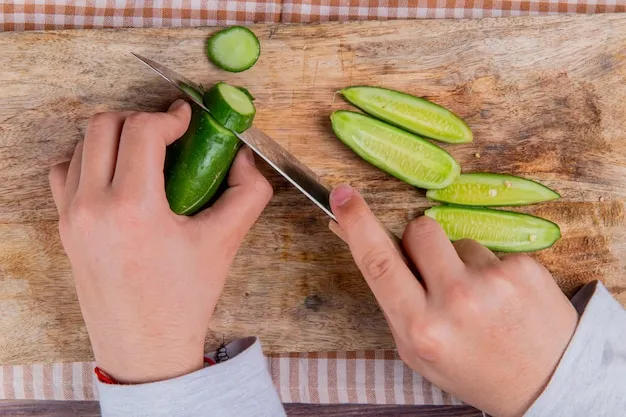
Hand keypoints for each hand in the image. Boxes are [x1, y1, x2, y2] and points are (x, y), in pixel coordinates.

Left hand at [49, 100, 272, 383]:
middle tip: (168, 136)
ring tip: (145, 154)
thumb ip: (248, 192)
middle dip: (140, 119)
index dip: (169, 116)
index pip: (141, 130)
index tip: (186, 122)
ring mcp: (72, 216)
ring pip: (83, 144)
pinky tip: (115, 175)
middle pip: (105, 125)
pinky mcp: (64, 227)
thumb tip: (244, 157)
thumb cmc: (183, 300)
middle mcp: (93, 207)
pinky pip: (65, 172)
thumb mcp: (225, 242)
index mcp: (134, 209)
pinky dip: (88, 160)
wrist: (145, 347)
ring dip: (115, 137)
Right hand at [330, 184, 576, 416]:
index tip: (342, 195)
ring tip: (480, 297)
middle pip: (419, 231)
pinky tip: (505, 298)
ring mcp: (493, 282)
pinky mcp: (524, 268)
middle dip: (418, 242)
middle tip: (433, 272)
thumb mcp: (417, 350)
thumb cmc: (472, 368)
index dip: (356, 223)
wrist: (548, 383)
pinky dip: (491, 269)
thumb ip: (394, 302)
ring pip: (457, 240)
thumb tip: (367, 245)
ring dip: (459, 260)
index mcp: (420, 327)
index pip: (378, 263)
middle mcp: (455, 301)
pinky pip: (490, 249)